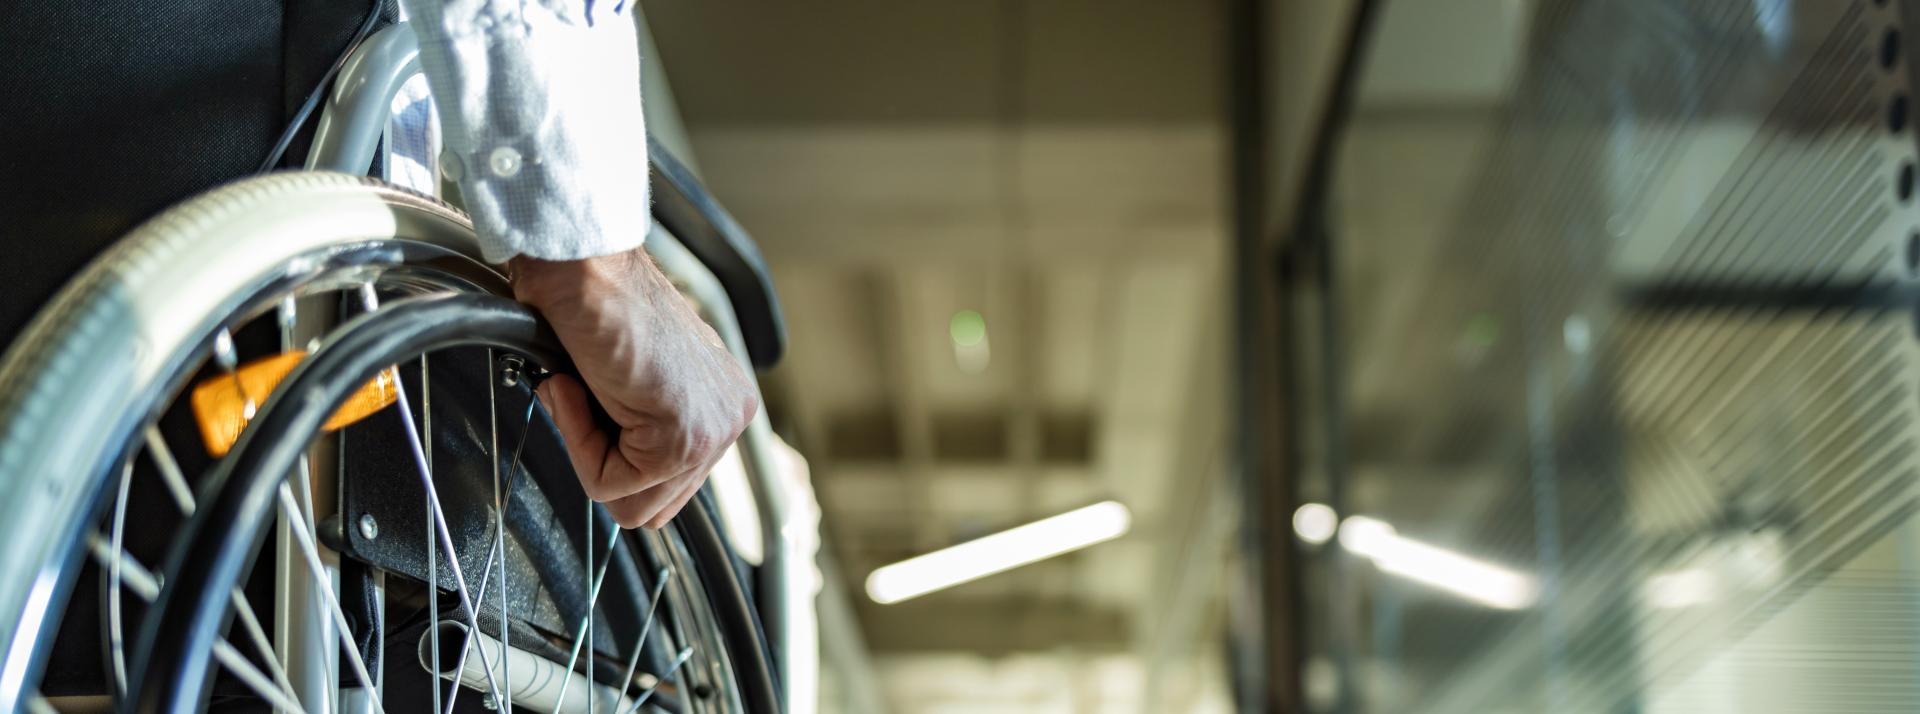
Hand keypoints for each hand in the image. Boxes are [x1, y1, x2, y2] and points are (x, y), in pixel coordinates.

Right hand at [512, 249, 758, 527]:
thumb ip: (641, 426)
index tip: (597, 396)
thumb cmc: (597, 303)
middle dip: (606, 462)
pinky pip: (611, 485)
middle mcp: (730, 418)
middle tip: (586, 396)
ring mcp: (715, 431)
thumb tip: (618, 473)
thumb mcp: (632, 380)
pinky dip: (580, 442)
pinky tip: (582, 387)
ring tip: (583, 390)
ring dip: (589, 451)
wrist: (585, 266)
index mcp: (725, 402)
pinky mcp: (683, 439)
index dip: (615, 452)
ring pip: (632, 504)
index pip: (670, 484)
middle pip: (656, 505)